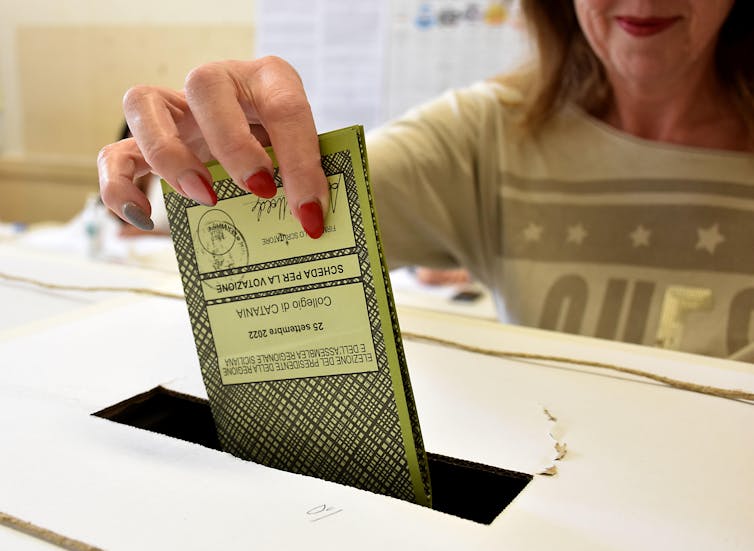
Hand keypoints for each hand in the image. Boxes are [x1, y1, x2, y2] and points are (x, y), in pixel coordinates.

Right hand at [97, 56, 328, 237]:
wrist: (258, 139)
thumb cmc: (285, 145)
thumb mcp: (307, 152)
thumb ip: (311, 175)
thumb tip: (312, 223)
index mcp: (268, 79)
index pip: (285, 107)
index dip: (301, 162)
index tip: (311, 211)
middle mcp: (216, 83)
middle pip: (204, 84)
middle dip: (233, 143)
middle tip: (260, 188)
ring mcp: (175, 109)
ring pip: (142, 102)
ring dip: (170, 155)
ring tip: (205, 197)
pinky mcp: (146, 142)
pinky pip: (114, 155)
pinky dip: (119, 186)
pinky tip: (146, 215)